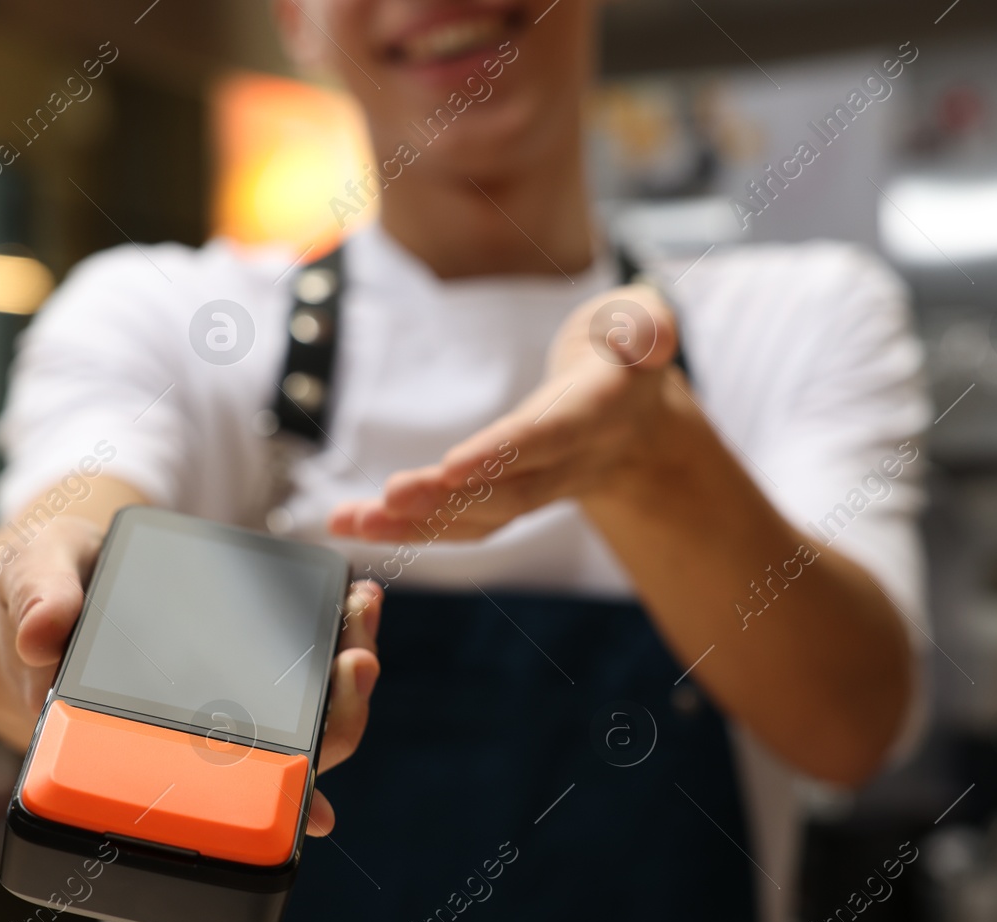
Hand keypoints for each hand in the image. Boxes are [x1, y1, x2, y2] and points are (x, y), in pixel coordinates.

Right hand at [0, 508, 381, 837]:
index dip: (274, 809)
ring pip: (304, 719)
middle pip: (284, 760)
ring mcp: (221, 701)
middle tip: (357, 661)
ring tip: (365, 611)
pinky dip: (336, 640)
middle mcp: (189, 734)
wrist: (49, 570)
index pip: (218, 797)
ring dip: (348, 679)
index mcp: (136, 739)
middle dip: (335, 719)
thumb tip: (40, 639)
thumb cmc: (38, 593)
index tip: (317, 805)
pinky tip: (357, 600)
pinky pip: (302, 670)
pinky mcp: (242, 661)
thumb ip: (35, 601)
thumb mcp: (28, 576)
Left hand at [328, 284, 683, 541]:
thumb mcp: (646, 320)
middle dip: (447, 500)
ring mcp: (535, 488)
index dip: (505, 452)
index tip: (456, 465)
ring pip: (476, 519)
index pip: (549, 436)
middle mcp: (566, 464)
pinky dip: (402, 527)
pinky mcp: (504, 498)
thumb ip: (646, 326)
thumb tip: (649, 337)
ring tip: (348, 524)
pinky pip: (456, 522)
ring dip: (411, 525)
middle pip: (507, 493)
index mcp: (597, 415)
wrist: (632, 412)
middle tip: (388, 499)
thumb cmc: (626, 349)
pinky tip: (349, 525)